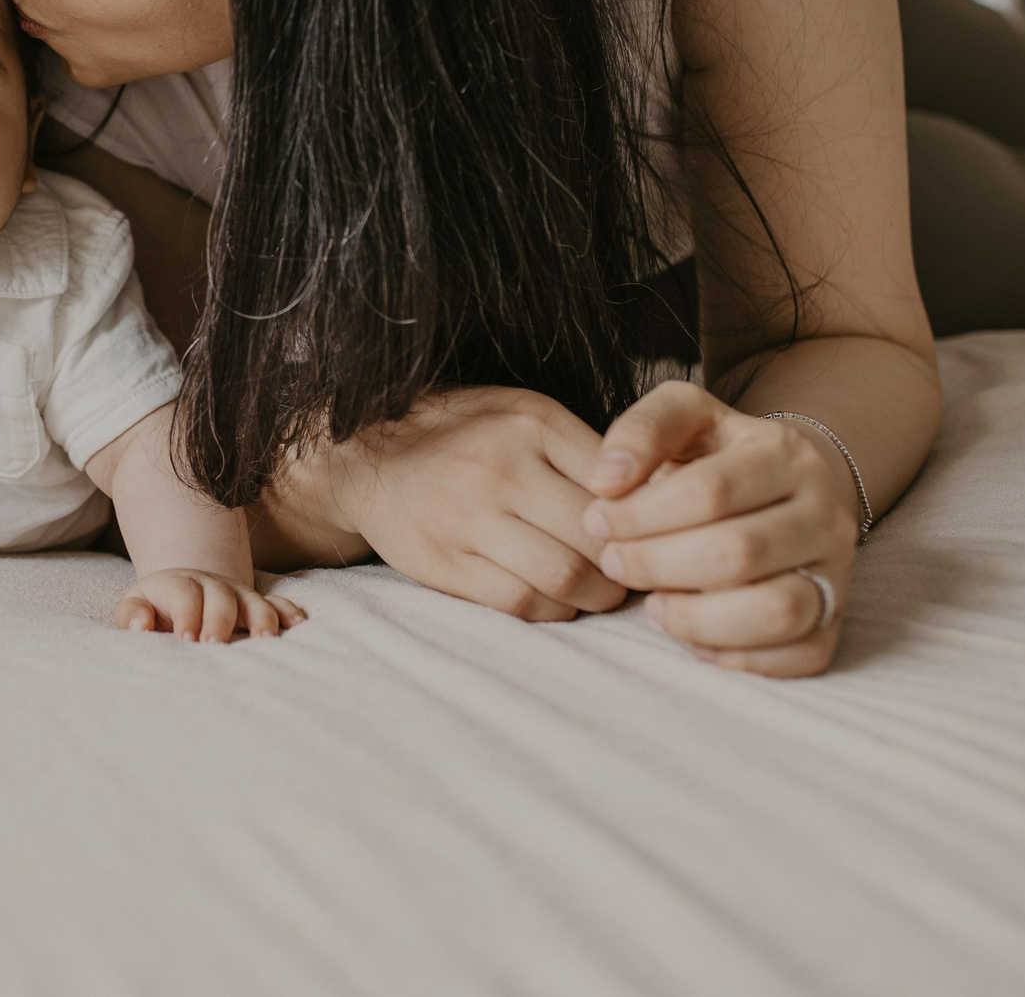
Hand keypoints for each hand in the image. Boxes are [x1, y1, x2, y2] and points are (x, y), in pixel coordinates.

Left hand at [112, 569, 305, 642]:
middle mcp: (212, 586)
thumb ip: (132, 615)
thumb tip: (140, 626)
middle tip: (215, 645)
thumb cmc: (155, 607)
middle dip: (220, 620)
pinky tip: (299, 626)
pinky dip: (289, 613)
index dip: (187, 615)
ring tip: (265, 640)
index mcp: (180, 584)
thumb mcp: (136, 605)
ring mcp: (238, 594)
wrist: (182, 589)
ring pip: (254, 600)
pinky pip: (277, 604)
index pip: (185, 595)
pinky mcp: (256, 605)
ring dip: (262, 618)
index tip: (186, 641)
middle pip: (221, 596)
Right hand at [272, 386, 628, 620]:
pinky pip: (521, 601)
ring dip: (597, 595)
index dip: (648, 515)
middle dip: (629, 563)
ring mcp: (468, 518)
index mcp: (530, 424)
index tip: (656, 530)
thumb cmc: (462, 433)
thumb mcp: (522, 414)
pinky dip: (554, 610)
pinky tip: (558, 599)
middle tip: (638, 571)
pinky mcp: (445, 563)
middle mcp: (500, 467)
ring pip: (565, 577)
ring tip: (603, 590)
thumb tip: (660, 495)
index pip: (618, 480)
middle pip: (597, 535)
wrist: (365, 455)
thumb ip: (583, 449)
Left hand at [581, 381, 861, 676]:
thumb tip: (603, 480)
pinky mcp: (837, 619)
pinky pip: (801, 654)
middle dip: (657, 565)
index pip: (710, 491)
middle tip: (615, 562)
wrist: (788, 485)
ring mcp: (838, 570)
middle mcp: (825, 512)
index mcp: (785, 452)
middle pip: (739, 553)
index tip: (597, 521)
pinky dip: (739, 657)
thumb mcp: (684, 417)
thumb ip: (642, 431)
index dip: (640, 515)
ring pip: (779, 611)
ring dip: (698, 619)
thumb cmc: (719, 454)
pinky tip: (694, 636)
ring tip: (654, 605)